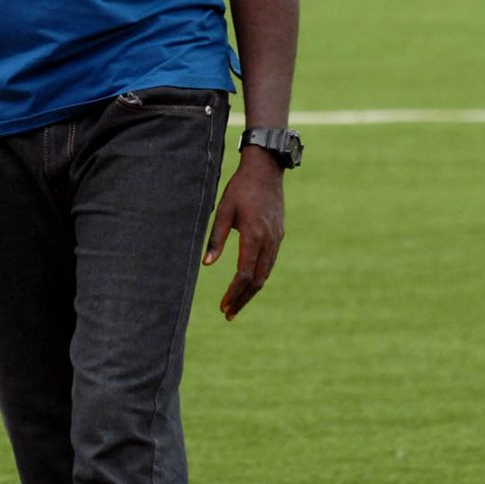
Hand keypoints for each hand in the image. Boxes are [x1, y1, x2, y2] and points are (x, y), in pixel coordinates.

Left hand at [202, 150, 284, 319]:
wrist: (266, 169)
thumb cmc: (240, 188)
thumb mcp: (223, 211)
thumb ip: (215, 238)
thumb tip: (206, 265)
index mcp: (253, 235)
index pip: (245, 274)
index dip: (234, 293)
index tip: (223, 306)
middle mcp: (269, 240)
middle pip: (258, 280)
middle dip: (243, 299)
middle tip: (228, 314)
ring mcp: (276, 238)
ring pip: (266, 273)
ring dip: (251, 290)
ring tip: (236, 303)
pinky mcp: (278, 235)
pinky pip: (270, 262)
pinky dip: (259, 276)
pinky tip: (248, 283)